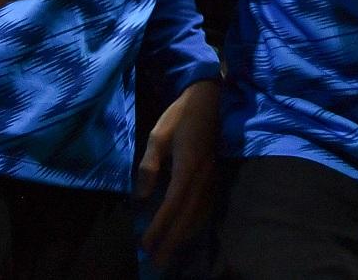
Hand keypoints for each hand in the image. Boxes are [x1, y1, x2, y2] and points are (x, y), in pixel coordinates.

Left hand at [136, 79, 219, 267]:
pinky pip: (208, 205)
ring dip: (185, 235)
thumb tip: (141, 196)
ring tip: (171, 251)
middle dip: (172, 240)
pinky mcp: (217, 174)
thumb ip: (149, 166)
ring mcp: (213, 176)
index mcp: (187, 166)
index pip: (172, 204)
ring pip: (200, 213)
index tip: (146, 245)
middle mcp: (203, 176)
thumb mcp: (159, 134)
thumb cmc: (182, 114)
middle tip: (158, 262)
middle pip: (188, 216)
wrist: (212, 96)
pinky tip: (190, 230)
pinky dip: (197, 222)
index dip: (159, 227)